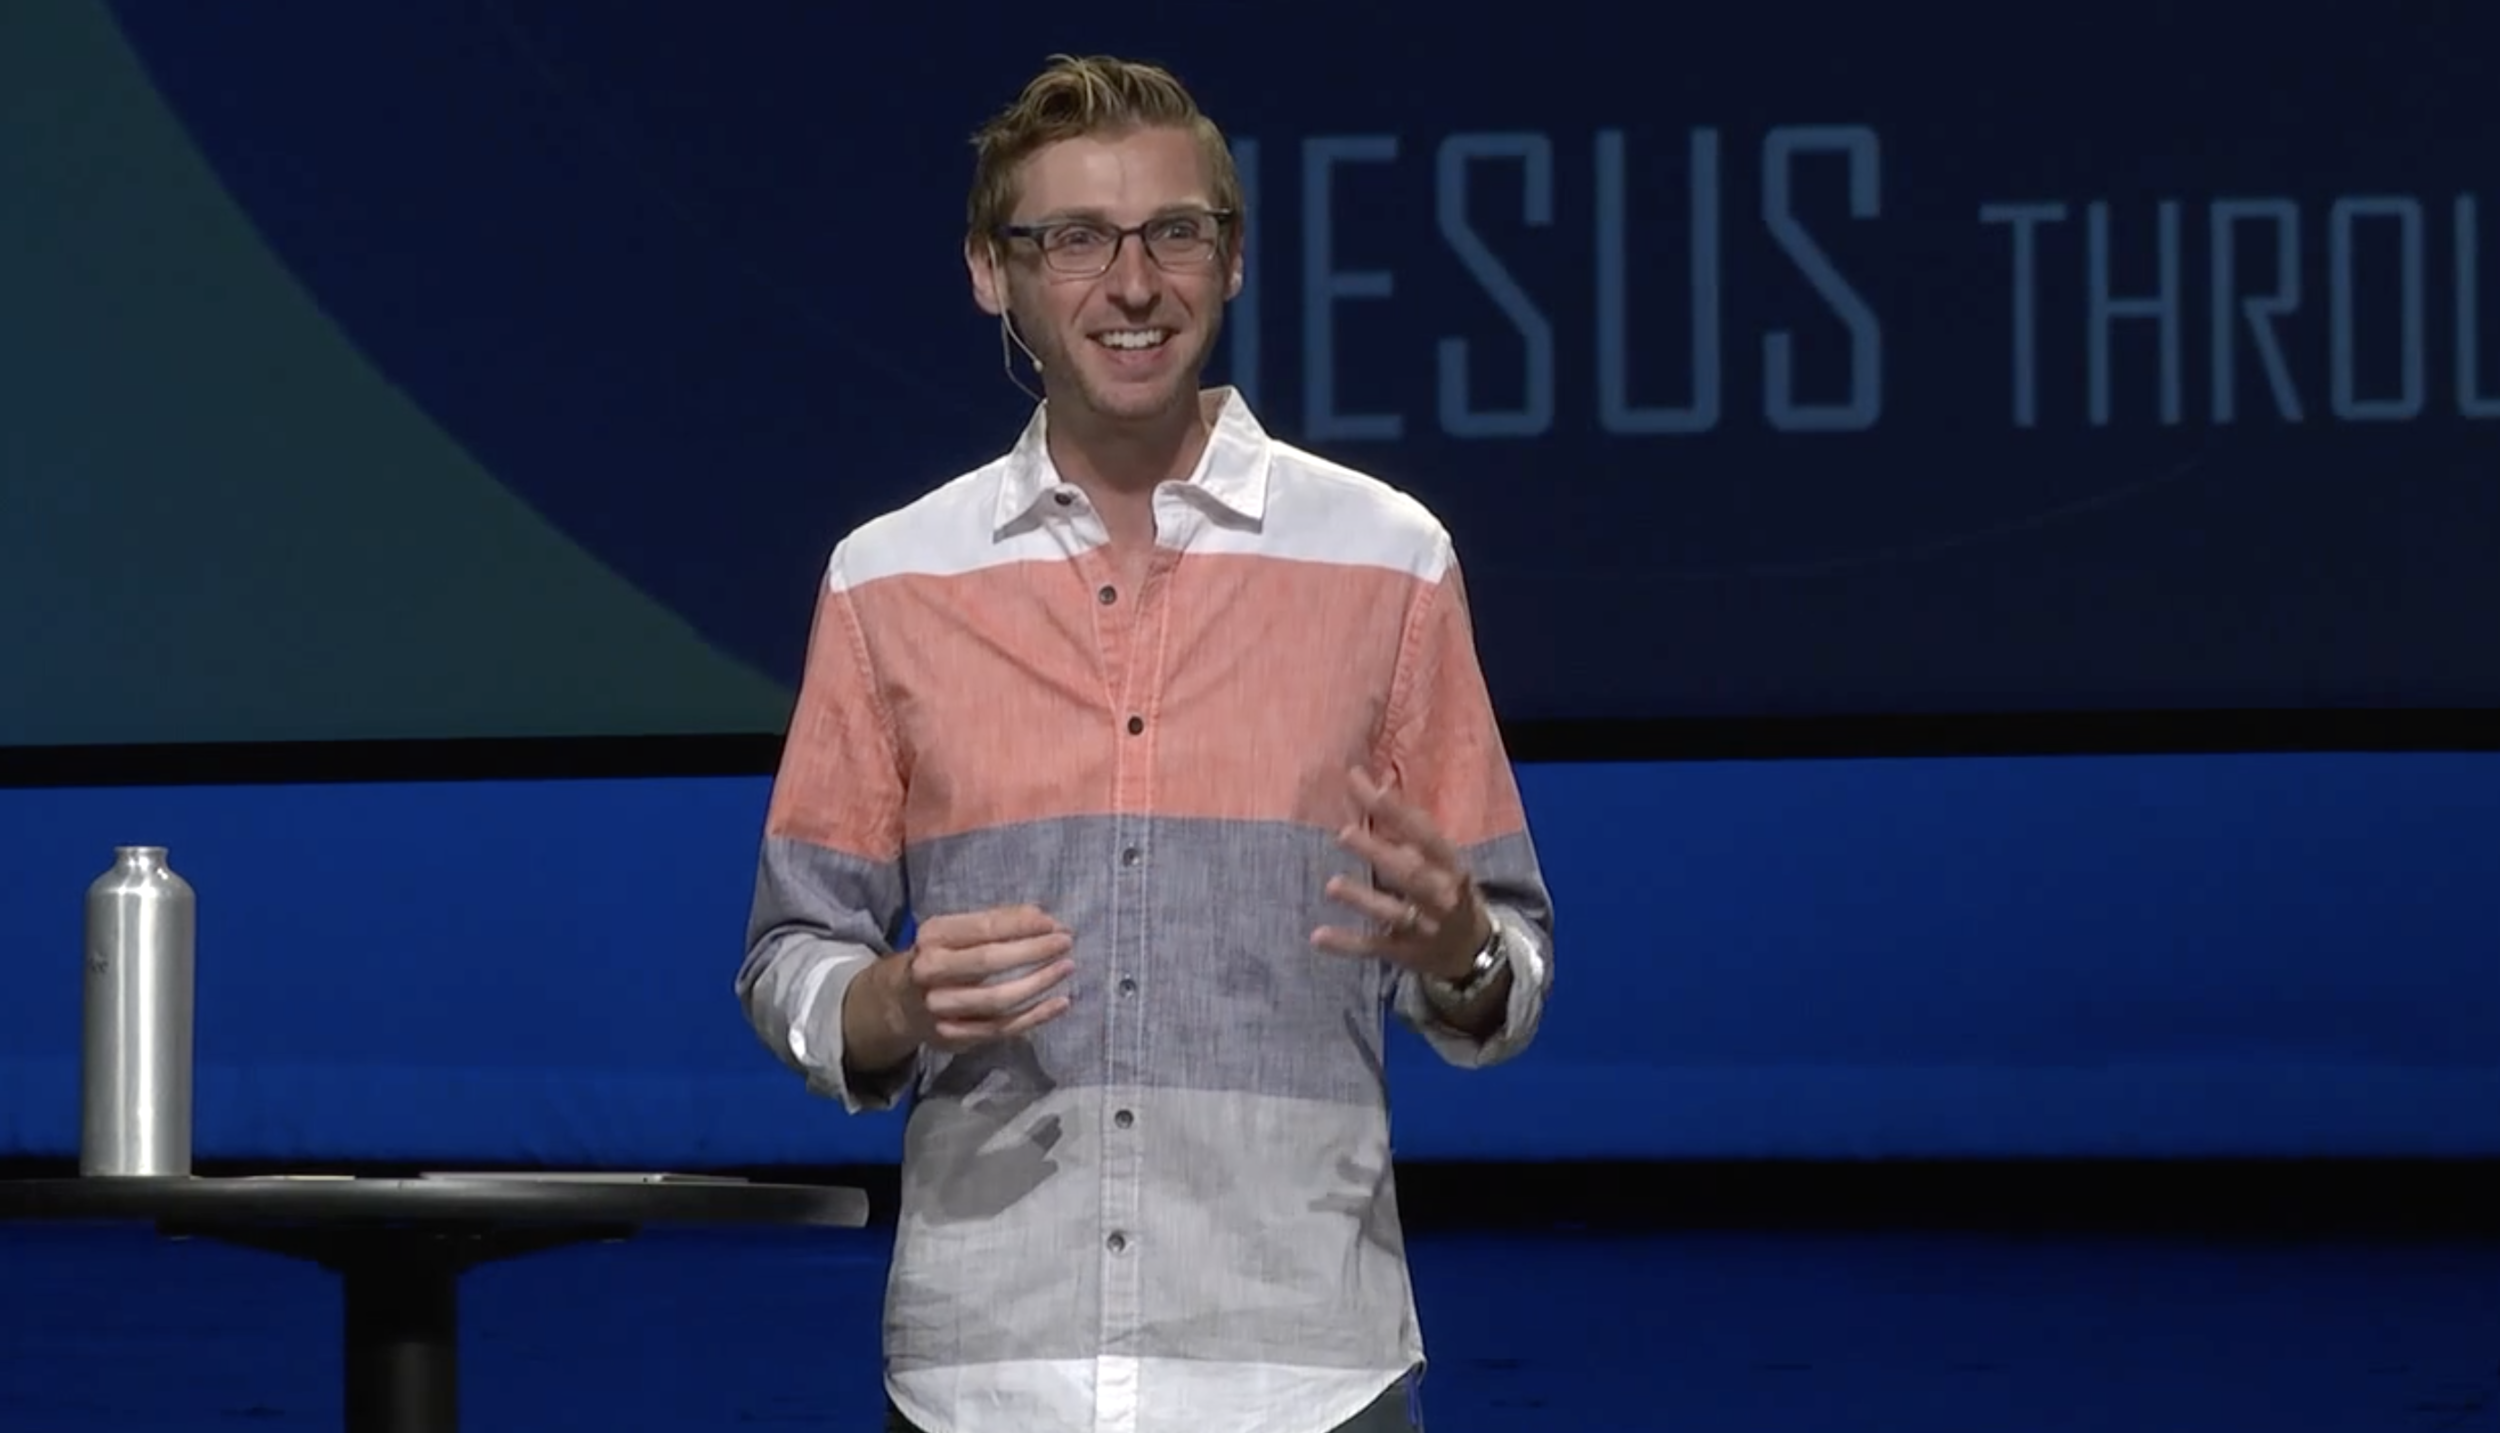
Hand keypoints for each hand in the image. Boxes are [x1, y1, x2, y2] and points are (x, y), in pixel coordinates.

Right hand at [899, 904, 1074, 1052]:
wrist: (901, 1003)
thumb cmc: (943, 957)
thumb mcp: (958, 933)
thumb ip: (998, 922)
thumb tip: (1045, 920)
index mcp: (932, 937)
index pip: (983, 928)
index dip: (1022, 925)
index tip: (1055, 924)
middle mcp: (930, 971)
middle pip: (988, 961)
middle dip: (1033, 950)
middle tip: (1066, 943)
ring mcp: (939, 1008)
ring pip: (997, 999)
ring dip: (1038, 983)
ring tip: (1066, 968)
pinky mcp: (954, 1036)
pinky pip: (1002, 1028)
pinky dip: (1036, 1016)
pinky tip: (1060, 1003)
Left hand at [1312, 766, 1492, 980]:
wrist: (1472, 950)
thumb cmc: (1448, 889)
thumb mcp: (1439, 860)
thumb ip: (1404, 828)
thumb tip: (1366, 783)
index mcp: (1450, 866)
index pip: (1425, 835)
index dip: (1398, 812)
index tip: (1370, 789)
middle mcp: (1441, 896)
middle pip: (1410, 874)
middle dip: (1378, 854)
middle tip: (1345, 833)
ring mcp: (1423, 927)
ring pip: (1393, 912)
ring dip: (1363, 899)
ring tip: (1333, 885)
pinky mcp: (1403, 952)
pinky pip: (1374, 947)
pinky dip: (1347, 944)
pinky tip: (1318, 936)